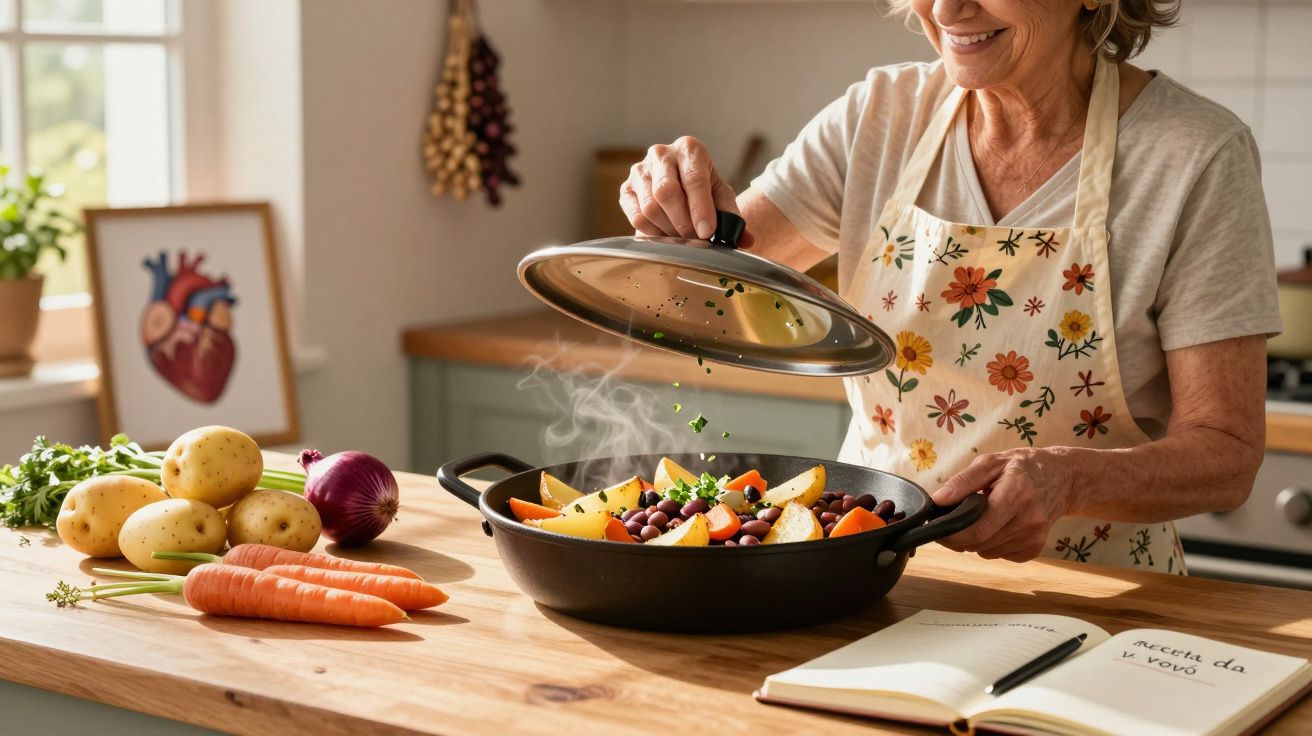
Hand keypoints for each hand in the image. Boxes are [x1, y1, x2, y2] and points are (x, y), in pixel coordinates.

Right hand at [618, 136, 752, 246]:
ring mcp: (640, 170)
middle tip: (696, 241)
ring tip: (683, 239)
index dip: (701, 209)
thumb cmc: (703, 189)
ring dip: (669, 230)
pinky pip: (636, 216)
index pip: (694, 179)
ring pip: (650, 206)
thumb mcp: (721, 196)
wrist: (680, 183)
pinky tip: (666, 236)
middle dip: (683, 222)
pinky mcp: (626, 189)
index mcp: (690, 149)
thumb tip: (744, 239)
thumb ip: (732, 216)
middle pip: (666, 192)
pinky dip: (652, 233)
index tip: (708, 232)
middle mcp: (661, 154)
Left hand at [930, 448, 1077, 561]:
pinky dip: (991, 544)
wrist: (1062, 479)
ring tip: (983, 517)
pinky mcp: (1035, 548)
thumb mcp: (991, 463)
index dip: (952, 534)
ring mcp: (1035, 537)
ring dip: (976, 540)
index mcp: (1016, 495)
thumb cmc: (1023, 467)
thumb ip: (963, 481)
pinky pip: (1000, 555)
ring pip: (988, 552)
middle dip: (959, 537)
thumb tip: (939, 500)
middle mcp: (1029, 520)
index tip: (937, 529)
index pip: (979, 529)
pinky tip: (998, 526)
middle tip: (953, 521)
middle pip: (981, 543)